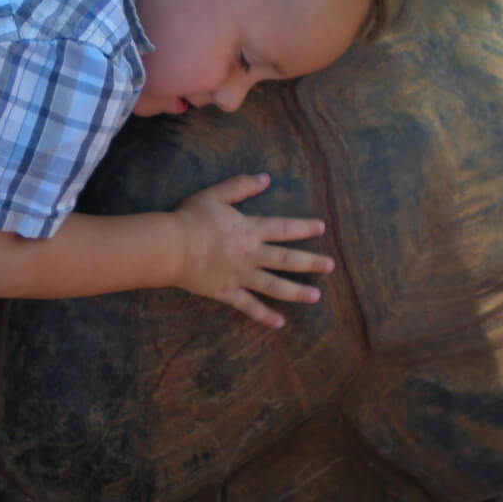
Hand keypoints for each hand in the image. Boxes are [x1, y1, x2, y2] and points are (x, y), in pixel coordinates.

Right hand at [174, 172, 329, 327]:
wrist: (172, 247)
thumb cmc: (191, 218)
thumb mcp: (216, 194)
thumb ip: (241, 186)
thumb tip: (265, 178)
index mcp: (250, 230)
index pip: (284, 228)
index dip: (304, 227)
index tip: (321, 228)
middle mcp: (251, 255)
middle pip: (287, 260)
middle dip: (310, 263)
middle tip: (330, 267)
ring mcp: (241, 276)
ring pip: (275, 286)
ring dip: (297, 292)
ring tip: (315, 297)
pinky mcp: (227, 292)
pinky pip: (249, 306)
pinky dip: (264, 316)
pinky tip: (279, 323)